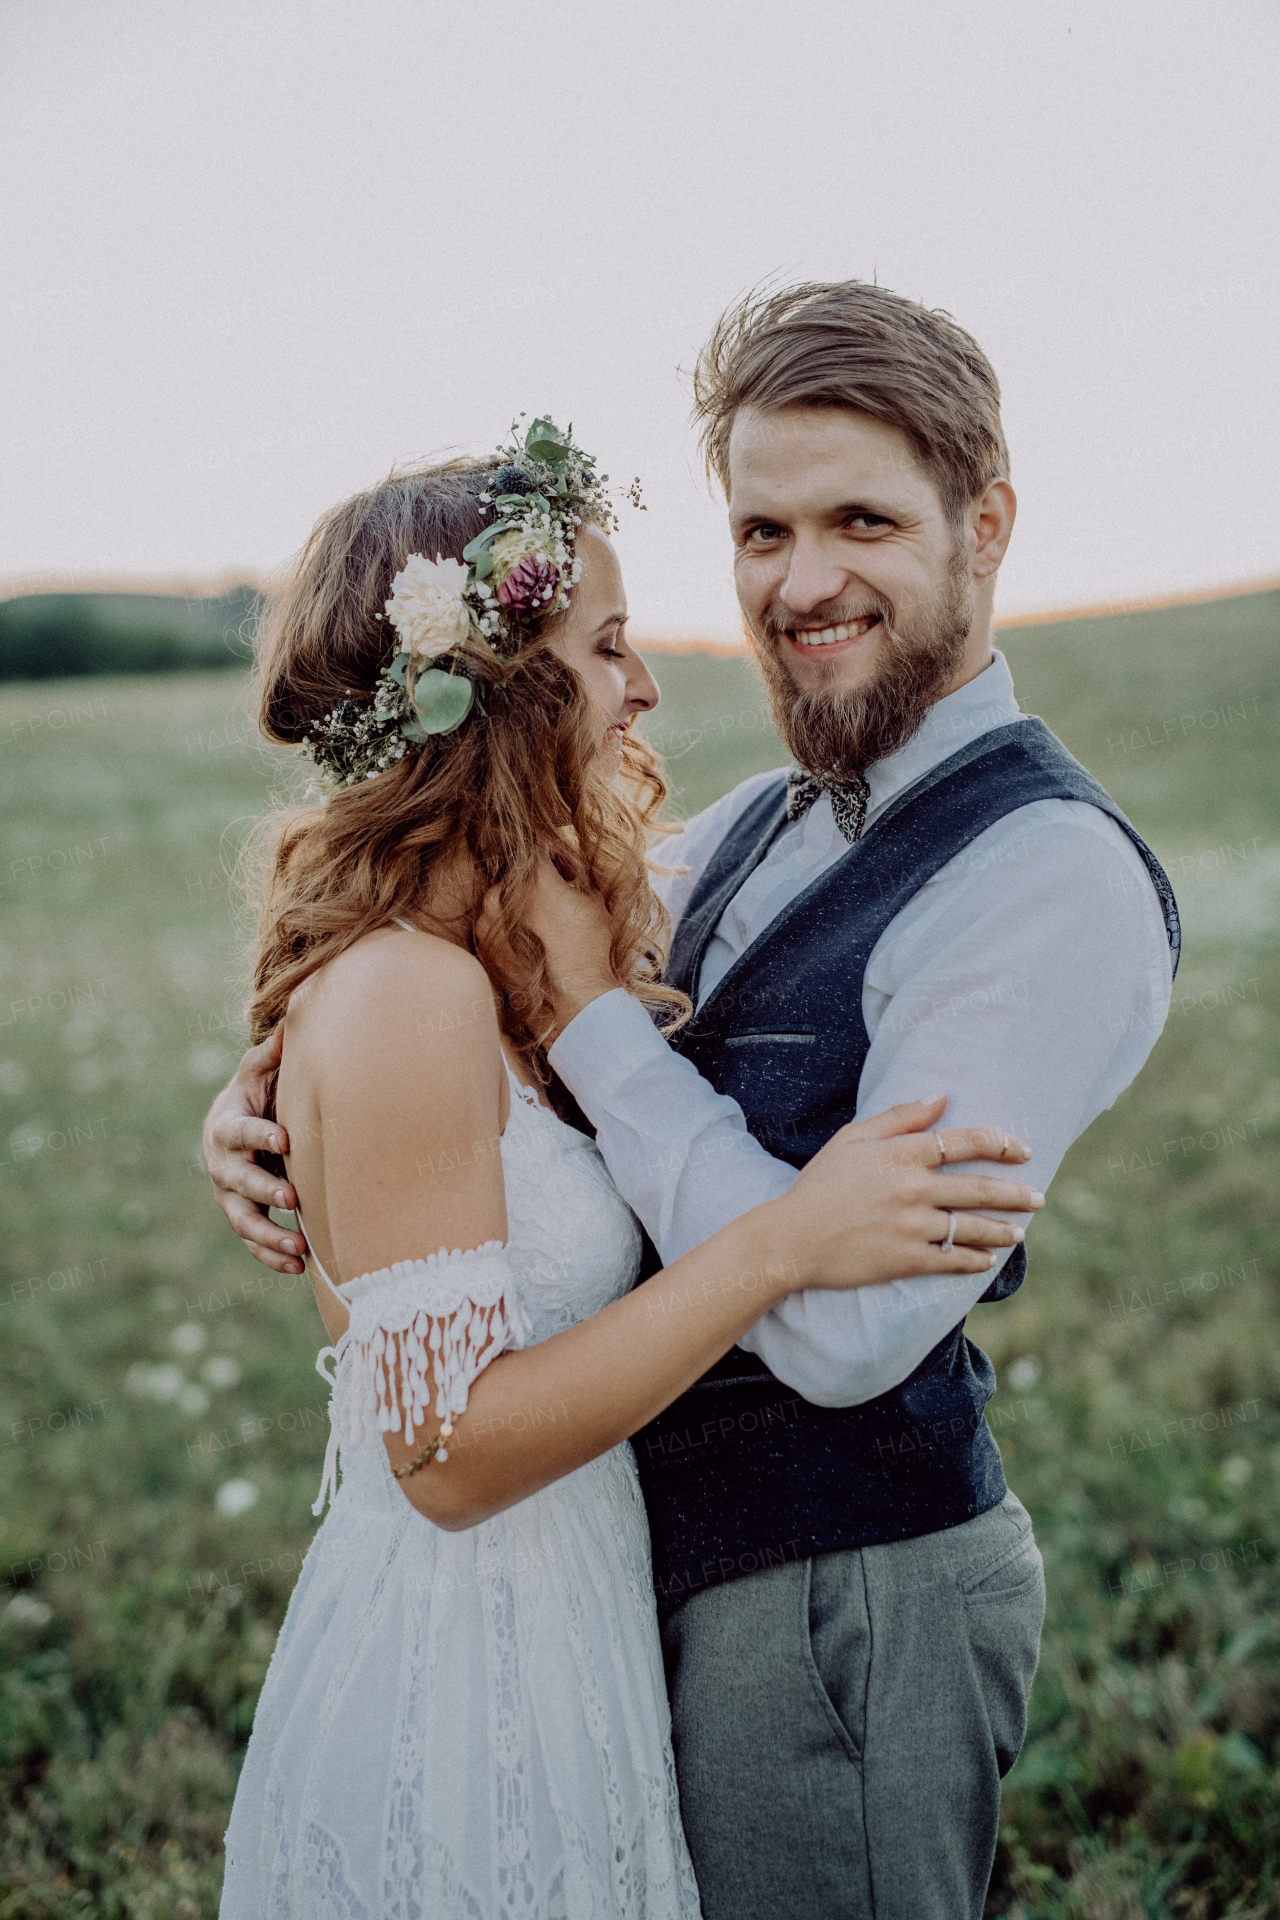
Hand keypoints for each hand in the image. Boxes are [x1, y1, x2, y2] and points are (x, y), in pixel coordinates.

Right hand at [201, 1028, 305, 1273]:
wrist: (240, 1127)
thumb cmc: (258, 1094)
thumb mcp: (261, 1071)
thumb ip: (274, 1052)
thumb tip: (296, 1011)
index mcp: (226, 1125)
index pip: (239, 1132)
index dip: (260, 1136)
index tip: (287, 1139)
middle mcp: (221, 1165)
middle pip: (236, 1181)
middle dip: (263, 1190)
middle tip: (291, 1198)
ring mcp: (229, 1196)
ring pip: (241, 1221)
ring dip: (268, 1236)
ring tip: (299, 1247)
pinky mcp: (242, 1218)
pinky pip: (252, 1243)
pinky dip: (272, 1257)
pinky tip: (300, 1267)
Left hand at [494, 845, 617, 1036]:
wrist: (573, 1003)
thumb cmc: (589, 953)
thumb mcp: (595, 903)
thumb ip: (576, 875)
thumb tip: (566, 869)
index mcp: (532, 880)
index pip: (537, 846)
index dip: (556, 853)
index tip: (568, 870)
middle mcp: (503, 897)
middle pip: (517, 873)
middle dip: (539, 879)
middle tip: (561, 894)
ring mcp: (488, 924)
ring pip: (502, 898)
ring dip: (521, 902)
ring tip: (544, 921)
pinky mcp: (483, 948)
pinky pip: (493, 925)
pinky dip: (509, 926)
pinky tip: (531, 942)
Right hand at [772, 1094, 1044, 1291]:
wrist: (790, 1238)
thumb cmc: (821, 1184)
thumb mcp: (854, 1138)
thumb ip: (900, 1116)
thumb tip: (941, 1097)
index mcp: (903, 1153)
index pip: (967, 1142)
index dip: (1002, 1144)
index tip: (1023, 1150)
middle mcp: (914, 1188)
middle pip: (981, 1188)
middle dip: (1017, 1194)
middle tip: (1038, 1198)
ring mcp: (912, 1226)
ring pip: (973, 1227)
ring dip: (1003, 1230)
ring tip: (1019, 1232)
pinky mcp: (906, 1260)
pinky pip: (953, 1260)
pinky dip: (975, 1260)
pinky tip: (988, 1260)